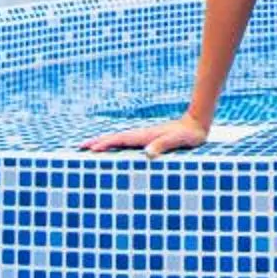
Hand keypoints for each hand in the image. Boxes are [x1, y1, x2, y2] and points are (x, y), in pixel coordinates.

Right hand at [80, 113, 211, 155]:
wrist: (196, 124)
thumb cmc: (188, 135)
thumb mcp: (177, 141)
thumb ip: (163, 145)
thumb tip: (148, 154)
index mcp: (144, 136)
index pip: (120, 140)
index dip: (105, 144)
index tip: (91, 150)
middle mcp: (140, 135)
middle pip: (114, 138)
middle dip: (97, 142)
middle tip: (80, 147)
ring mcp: (143, 136)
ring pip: (118, 140)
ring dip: (103, 143)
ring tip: (90, 148)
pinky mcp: (147, 139)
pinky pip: (126, 143)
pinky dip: (114, 144)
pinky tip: (113, 149)